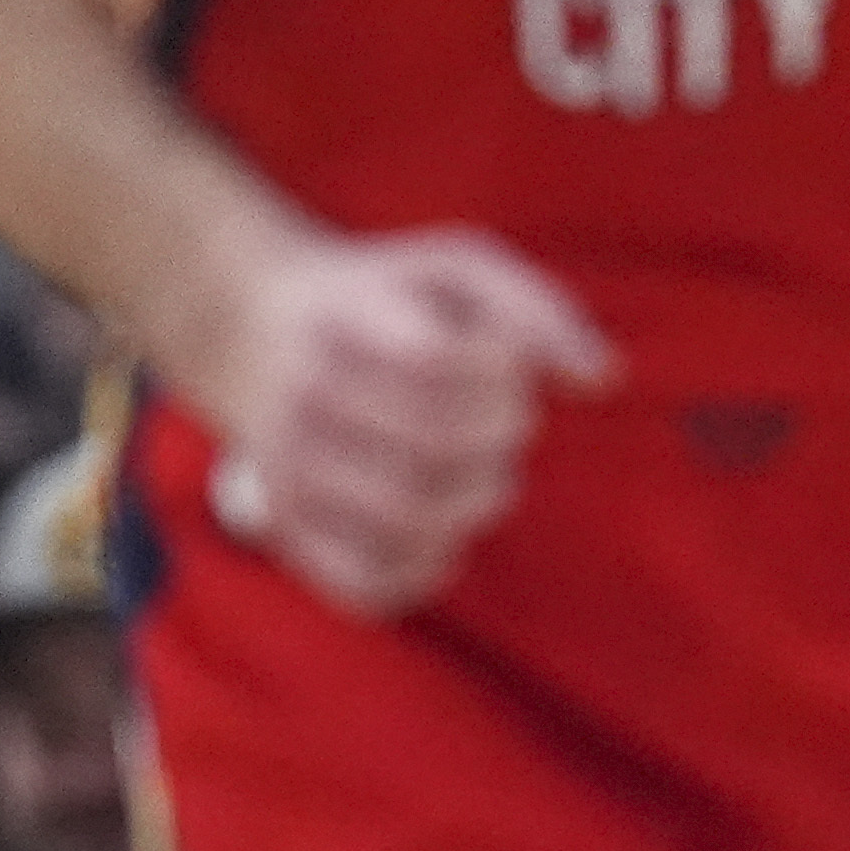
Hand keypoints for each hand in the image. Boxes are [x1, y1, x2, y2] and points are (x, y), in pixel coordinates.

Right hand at [163, 219, 610, 618]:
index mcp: (341, 318)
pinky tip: (441, 529)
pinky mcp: (287, 530)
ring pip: (407, 519)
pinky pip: (369, 583)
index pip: (435, 363)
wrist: (247, 324)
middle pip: (432, 446)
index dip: (501, 375)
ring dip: (476, 503)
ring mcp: (287, 470)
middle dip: (500, 439)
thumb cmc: (379, 297)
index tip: (507, 367)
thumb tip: (603, 378)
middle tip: (504, 423)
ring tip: (482, 475)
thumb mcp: (453, 267)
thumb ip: (537, 308)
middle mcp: (302, 395)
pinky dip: (427, 570)